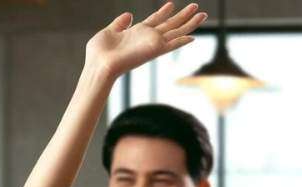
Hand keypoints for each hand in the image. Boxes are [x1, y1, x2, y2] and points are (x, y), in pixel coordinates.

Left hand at [85, 3, 206, 78]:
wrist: (99, 66)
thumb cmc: (98, 54)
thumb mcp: (108, 32)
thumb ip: (120, 23)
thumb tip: (129, 15)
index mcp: (136, 32)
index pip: (154, 20)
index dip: (163, 12)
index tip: (171, 4)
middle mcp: (147, 38)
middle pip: (170, 24)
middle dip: (183, 16)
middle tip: (196, 7)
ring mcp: (152, 44)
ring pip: (176, 31)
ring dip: (189, 23)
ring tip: (203, 14)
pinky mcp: (154, 50)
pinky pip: (172, 44)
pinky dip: (182, 41)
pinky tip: (193, 37)